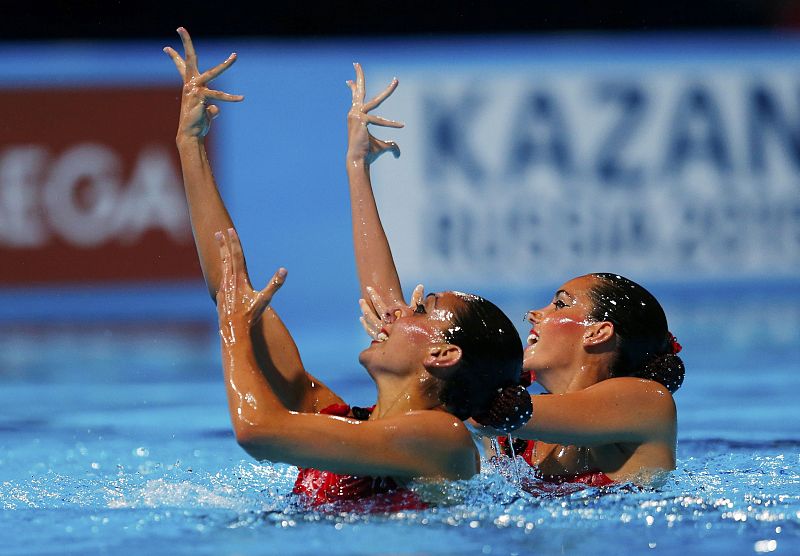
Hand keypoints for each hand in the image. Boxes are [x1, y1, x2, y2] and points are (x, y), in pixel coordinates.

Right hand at [164, 27, 242, 139]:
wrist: (192, 135)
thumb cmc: (198, 124)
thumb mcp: (206, 112)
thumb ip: (212, 108)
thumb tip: (215, 109)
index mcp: (190, 85)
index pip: (181, 67)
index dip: (175, 57)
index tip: (166, 47)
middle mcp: (190, 84)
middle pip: (189, 59)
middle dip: (186, 43)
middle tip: (180, 28)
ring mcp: (195, 90)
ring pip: (213, 73)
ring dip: (225, 64)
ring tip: (235, 56)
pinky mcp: (202, 98)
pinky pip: (220, 96)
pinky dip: (231, 98)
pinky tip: (240, 98)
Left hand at [216, 228, 286, 344]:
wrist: (233, 328)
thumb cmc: (250, 315)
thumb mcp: (265, 299)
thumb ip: (275, 284)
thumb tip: (284, 270)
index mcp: (240, 278)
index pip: (237, 255)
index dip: (234, 242)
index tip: (230, 231)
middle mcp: (229, 280)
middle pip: (226, 258)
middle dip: (223, 244)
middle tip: (219, 233)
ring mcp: (223, 287)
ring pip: (222, 266)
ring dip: (221, 254)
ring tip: (219, 246)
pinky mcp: (220, 295)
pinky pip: (221, 278)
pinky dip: (222, 270)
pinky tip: (223, 272)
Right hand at [346, 63, 402, 164]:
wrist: (358, 161)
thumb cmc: (368, 154)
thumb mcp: (383, 147)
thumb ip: (392, 147)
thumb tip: (398, 154)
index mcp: (356, 116)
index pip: (354, 98)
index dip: (353, 88)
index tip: (348, 81)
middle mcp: (354, 113)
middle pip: (358, 91)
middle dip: (359, 75)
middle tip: (356, 62)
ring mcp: (356, 115)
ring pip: (376, 101)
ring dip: (389, 91)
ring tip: (397, 81)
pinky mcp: (362, 120)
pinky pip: (380, 121)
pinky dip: (391, 124)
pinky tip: (401, 125)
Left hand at [359, 284, 423, 340]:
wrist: (410, 348)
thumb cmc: (414, 329)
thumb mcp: (416, 313)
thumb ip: (417, 299)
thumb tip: (420, 286)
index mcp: (390, 317)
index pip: (378, 304)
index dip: (373, 295)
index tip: (369, 288)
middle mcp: (383, 325)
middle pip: (370, 313)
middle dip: (365, 305)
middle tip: (361, 298)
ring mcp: (380, 333)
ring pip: (368, 321)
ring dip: (364, 312)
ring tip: (361, 303)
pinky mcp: (379, 340)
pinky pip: (369, 331)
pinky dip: (365, 324)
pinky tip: (362, 319)